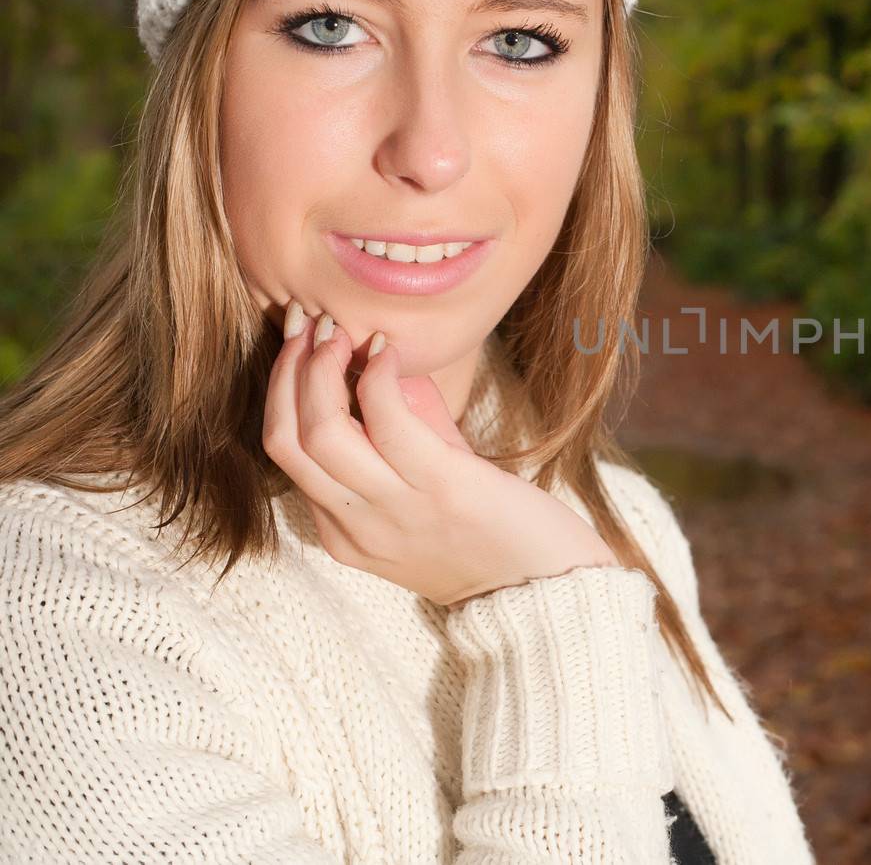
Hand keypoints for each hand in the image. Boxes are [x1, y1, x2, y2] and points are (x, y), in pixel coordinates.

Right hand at [262, 300, 620, 606]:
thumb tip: (375, 371)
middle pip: (287, 440)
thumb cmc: (491, 532)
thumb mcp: (423, 497)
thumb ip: (397, 444)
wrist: (546, 589)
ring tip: (340, 332)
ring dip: (320, 368)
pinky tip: (386, 350)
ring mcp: (396, 511)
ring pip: (321, 432)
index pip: (285, 452)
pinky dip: (377, 376)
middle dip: (287, 371)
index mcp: (344, 532)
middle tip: (307, 324)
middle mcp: (357, 527)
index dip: (280, 387)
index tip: (298, 342)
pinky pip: (388, 422)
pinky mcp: (443, 488)